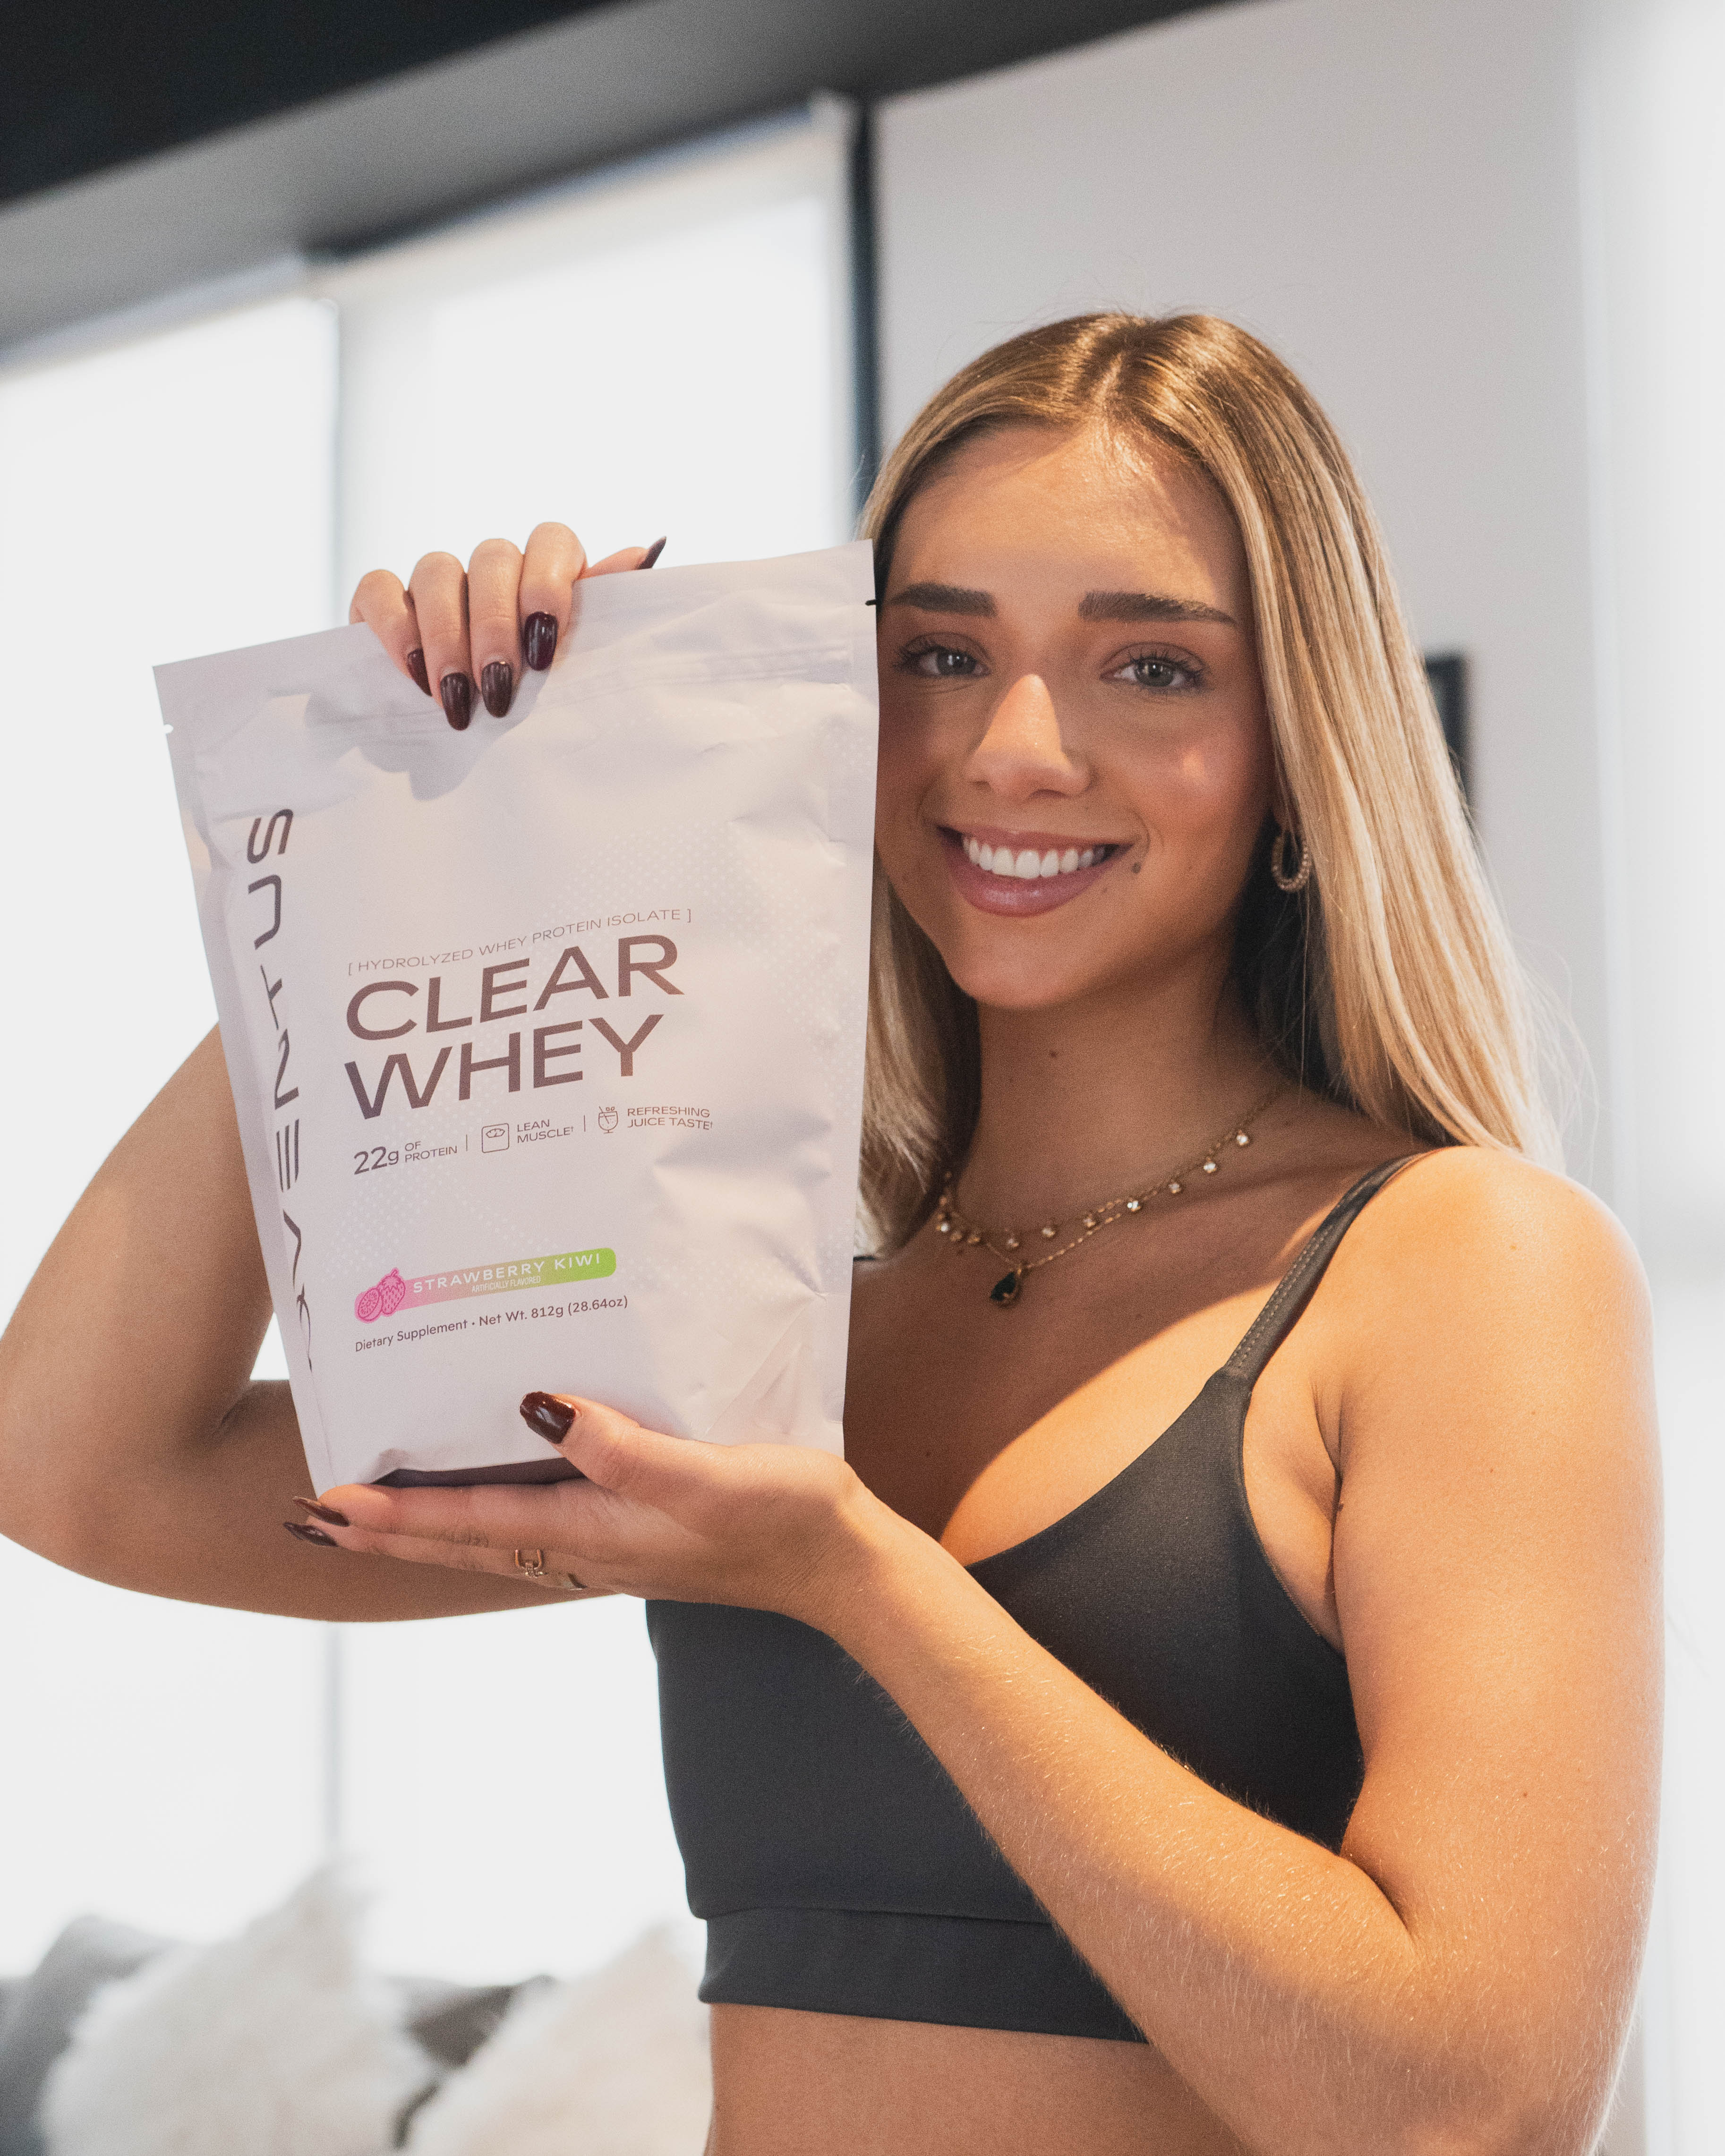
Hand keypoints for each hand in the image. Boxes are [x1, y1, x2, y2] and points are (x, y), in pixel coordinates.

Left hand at [305, 1393, 889, 1629]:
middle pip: (464, 1540)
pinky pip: (537, 1523)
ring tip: (375, 1508)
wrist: (840, 1566)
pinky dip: (490, 1513)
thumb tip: (538, 1408)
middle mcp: (586, 1546)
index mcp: (593, 1532)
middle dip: (388, 1529)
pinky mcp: (636, 1530)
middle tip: (315, 1513)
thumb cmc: (782, 1518)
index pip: (471, 1524)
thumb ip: (625, 1448)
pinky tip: (494, 1488)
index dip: (396, 1515)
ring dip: (430, 1524)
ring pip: (496, 1536)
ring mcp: (610, 1543)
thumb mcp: (706, 1476)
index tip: (327, 1503)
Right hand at [348, 525, 665, 728]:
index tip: (544, 647)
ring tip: (455, 698)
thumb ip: (607, 612)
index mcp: (547, 574)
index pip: (551, 539)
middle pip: (493, 558)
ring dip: (446, 636)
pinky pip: (379, 588)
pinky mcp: (384, 602)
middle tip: (499, 688)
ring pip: (437, 570)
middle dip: (495, 626)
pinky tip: (413, 676)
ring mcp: (437, 581)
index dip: (547, 583)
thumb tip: (649, 547)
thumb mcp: (579, 665)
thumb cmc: (539, 703)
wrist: (468, 739)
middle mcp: (493, 568)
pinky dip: (394, 628)